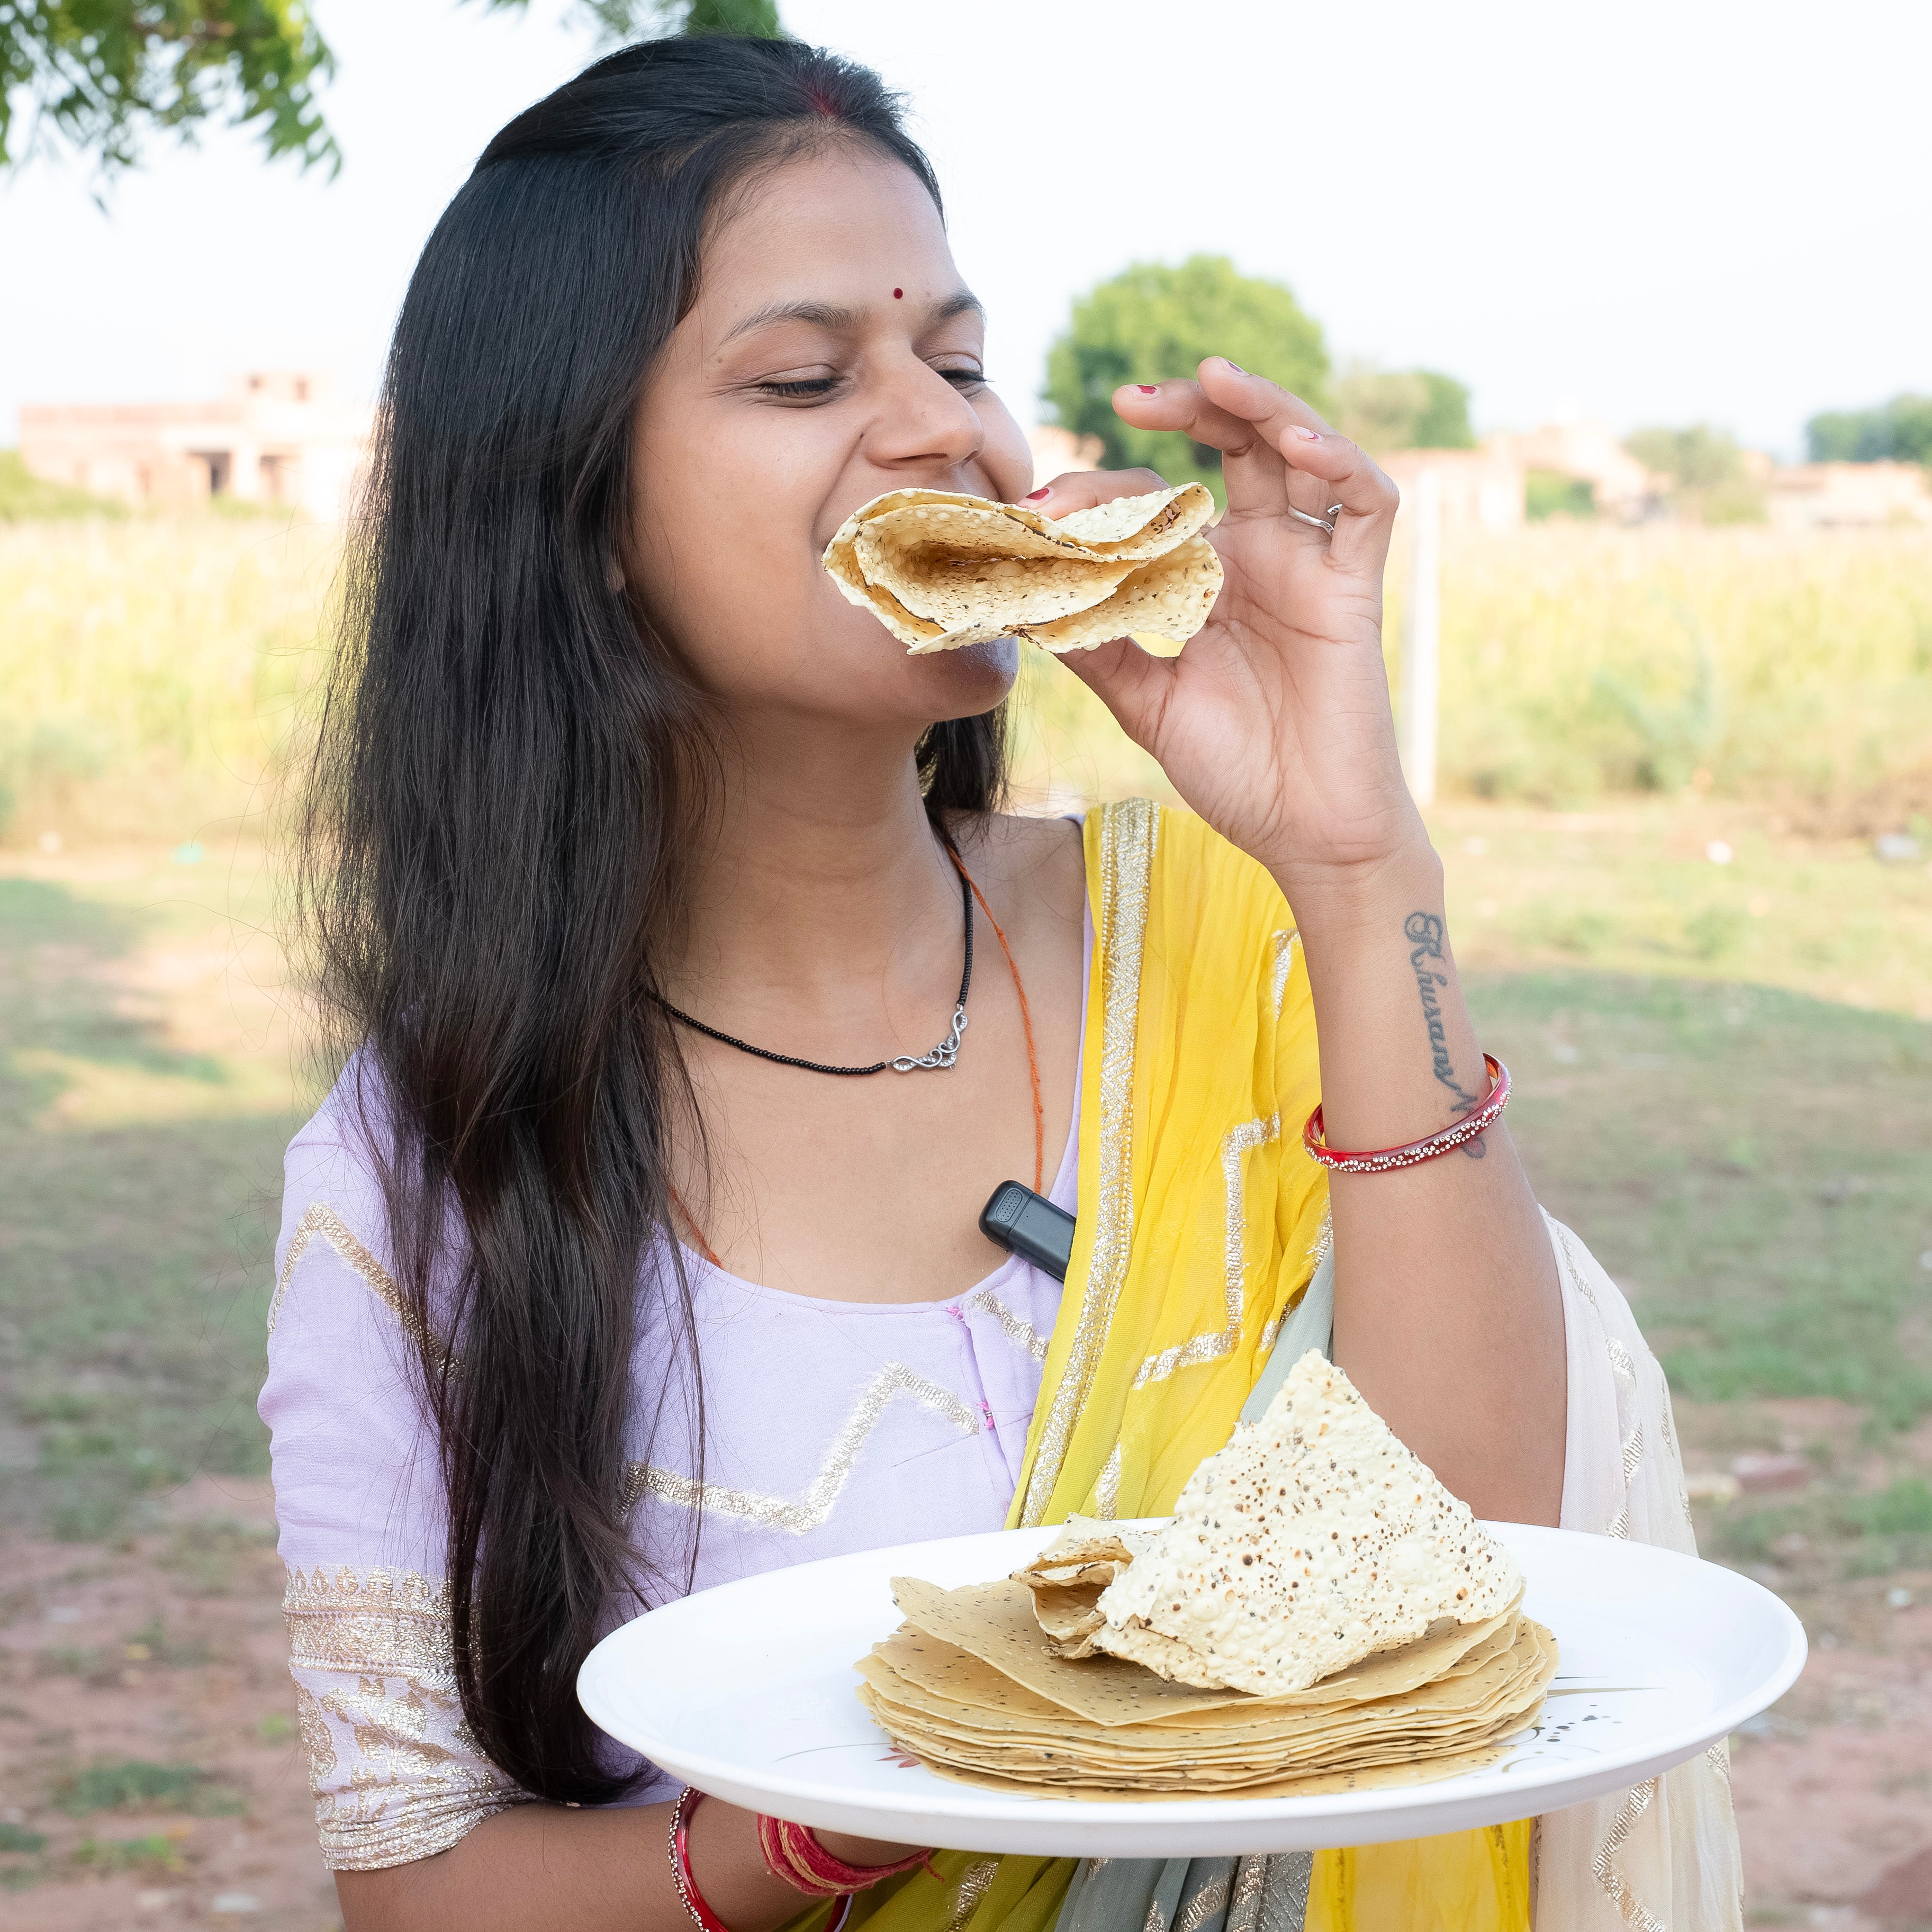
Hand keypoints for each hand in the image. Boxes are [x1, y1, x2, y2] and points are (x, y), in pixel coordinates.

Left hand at [1036, 359, 1420, 896]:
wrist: (1304, 832)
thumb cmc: (1234, 771)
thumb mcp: (1143, 703)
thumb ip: (1092, 648)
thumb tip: (1020, 601)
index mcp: (1209, 578)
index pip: (1157, 501)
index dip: (1105, 492)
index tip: (1044, 506)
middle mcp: (1261, 557)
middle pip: (1233, 447)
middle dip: (1188, 408)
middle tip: (1128, 398)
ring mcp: (1310, 566)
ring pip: (1300, 451)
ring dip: (1262, 405)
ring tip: (1215, 378)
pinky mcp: (1355, 588)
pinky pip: (1367, 503)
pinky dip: (1339, 462)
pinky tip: (1297, 444)